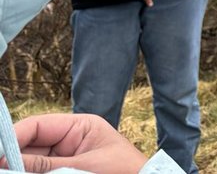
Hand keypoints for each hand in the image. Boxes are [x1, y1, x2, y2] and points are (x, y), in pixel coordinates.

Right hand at [4, 113, 148, 172]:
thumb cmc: (124, 172)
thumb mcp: (85, 167)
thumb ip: (47, 167)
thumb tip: (10, 164)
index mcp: (79, 127)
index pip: (38, 126)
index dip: (13, 137)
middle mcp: (67, 142)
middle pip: (29, 147)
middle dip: (12, 158)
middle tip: (3, 169)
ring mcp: (64, 160)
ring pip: (31, 164)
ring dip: (20, 169)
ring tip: (11, 172)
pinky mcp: (64, 173)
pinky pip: (41, 172)